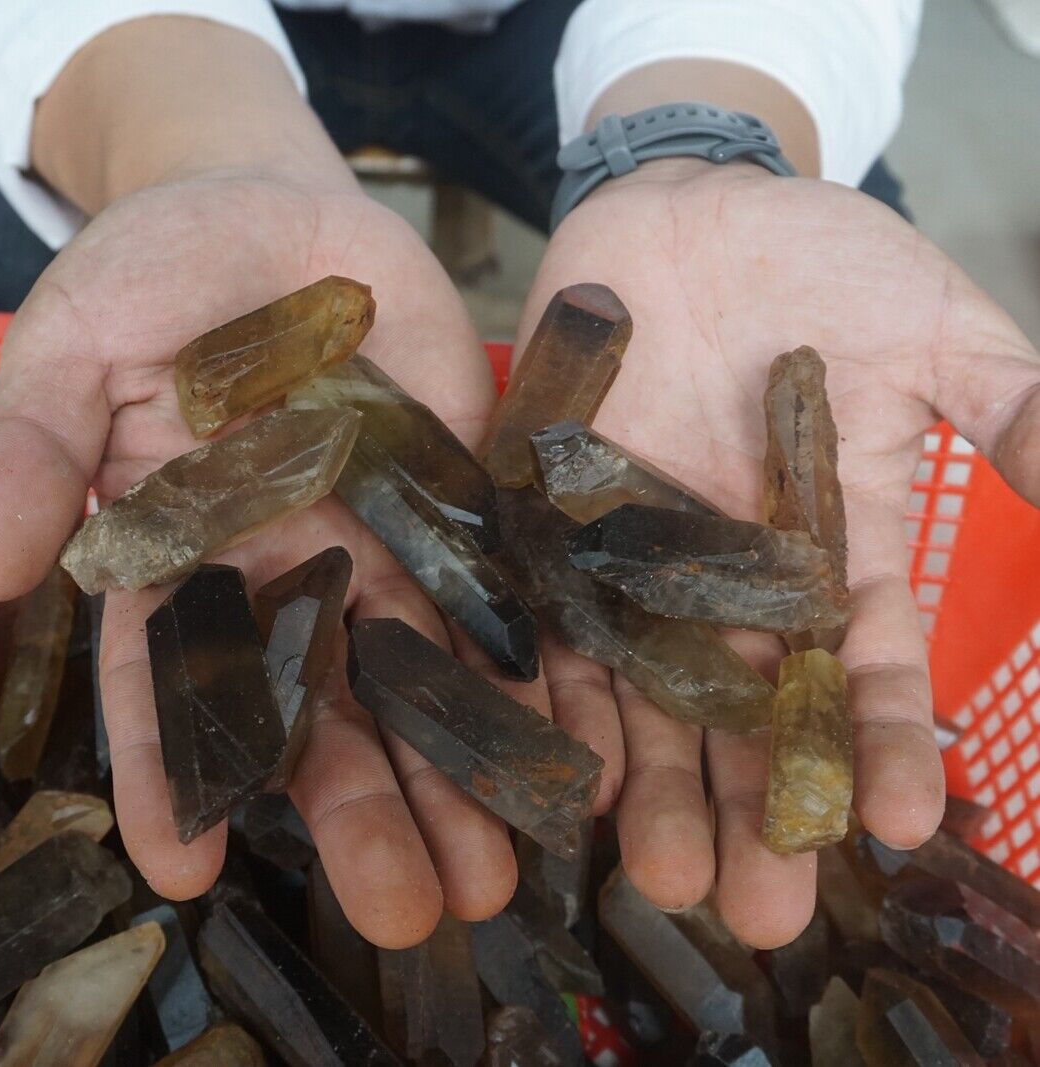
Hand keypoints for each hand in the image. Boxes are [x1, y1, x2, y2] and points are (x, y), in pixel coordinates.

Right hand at [0, 168, 536, 946]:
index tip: (185, 869)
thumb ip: (32, 451)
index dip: (170, 770)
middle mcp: (285, 570)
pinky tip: (566, 747)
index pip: (166, 679)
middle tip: (403, 910)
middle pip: (318, 704)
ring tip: (493, 877)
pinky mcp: (459, 508)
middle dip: (357, 805)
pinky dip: (531, 670)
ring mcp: (380, 543)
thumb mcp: (76, 346)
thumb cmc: (158, 269)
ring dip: (456, 773)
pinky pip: (499, 595)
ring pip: (419, 674)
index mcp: (180, 552)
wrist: (278, 216)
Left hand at [519, 158, 1039, 945]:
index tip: (905, 824)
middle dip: (760, 809)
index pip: (866, 672)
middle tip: (760, 907)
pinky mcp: (556, 532)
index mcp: (834, 552)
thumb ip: (1019, 417)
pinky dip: (565, 700)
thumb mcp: (940, 332)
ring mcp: (641, 564)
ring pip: (651, 697)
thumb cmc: (823, 262)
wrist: (693, 211)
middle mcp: (737, 582)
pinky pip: (555, 628)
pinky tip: (574, 776)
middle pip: (750, 716)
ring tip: (667, 876)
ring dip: (660, 787)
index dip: (887, 747)